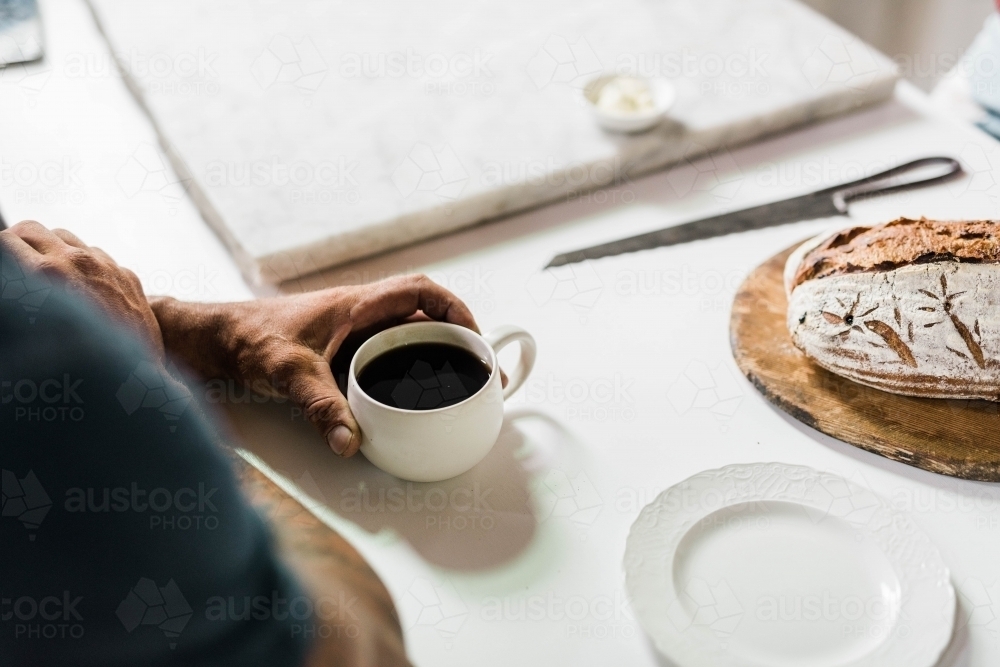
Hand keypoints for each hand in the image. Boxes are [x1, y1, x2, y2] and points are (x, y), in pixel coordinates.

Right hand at [0, 220, 163, 356]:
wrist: (134, 379)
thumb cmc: (77, 366)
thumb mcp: (34, 327)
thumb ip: (22, 296)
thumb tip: (14, 287)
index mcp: (46, 274)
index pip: (6, 240)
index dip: (1, 253)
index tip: (3, 268)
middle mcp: (76, 262)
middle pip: (32, 229)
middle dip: (17, 243)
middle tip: (12, 265)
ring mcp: (105, 265)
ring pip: (64, 236)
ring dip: (48, 247)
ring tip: (42, 271)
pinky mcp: (125, 274)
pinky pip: (95, 254)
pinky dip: (80, 262)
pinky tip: (77, 285)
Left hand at [150, 275, 479, 456]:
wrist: (213, 338)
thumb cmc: (247, 339)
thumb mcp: (288, 372)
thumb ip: (320, 406)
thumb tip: (349, 443)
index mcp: (357, 305)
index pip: (422, 291)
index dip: (457, 310)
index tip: (477, 339)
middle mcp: (360, 314)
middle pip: (425, 316)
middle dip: (458, 339)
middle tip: (482, 373)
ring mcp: (352, 332)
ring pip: (408, 335)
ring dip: (435, 354)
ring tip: (460, 384)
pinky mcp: (341, 350)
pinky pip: (388, 352)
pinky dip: (408, 369)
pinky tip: (413, 395)